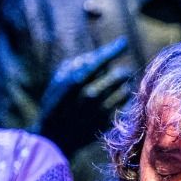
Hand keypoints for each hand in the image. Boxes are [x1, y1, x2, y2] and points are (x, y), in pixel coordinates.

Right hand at [36, 36, 135, 155]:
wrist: (54, 137)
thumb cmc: (56, 104)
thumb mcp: (59, 81)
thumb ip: (77, 65)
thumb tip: (98, 57)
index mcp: (76, 80)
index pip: (101, 59)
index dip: (114, 49)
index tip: (123, 43)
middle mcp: (90, 94)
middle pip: (120, 74)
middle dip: (122, 72)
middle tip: (121, 73)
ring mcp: (100, 109)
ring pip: (125, 90)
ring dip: (124, 87)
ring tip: (118, 89)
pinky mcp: (107, 122)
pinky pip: (125, 106)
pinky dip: (124, 101)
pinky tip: (118, 101)